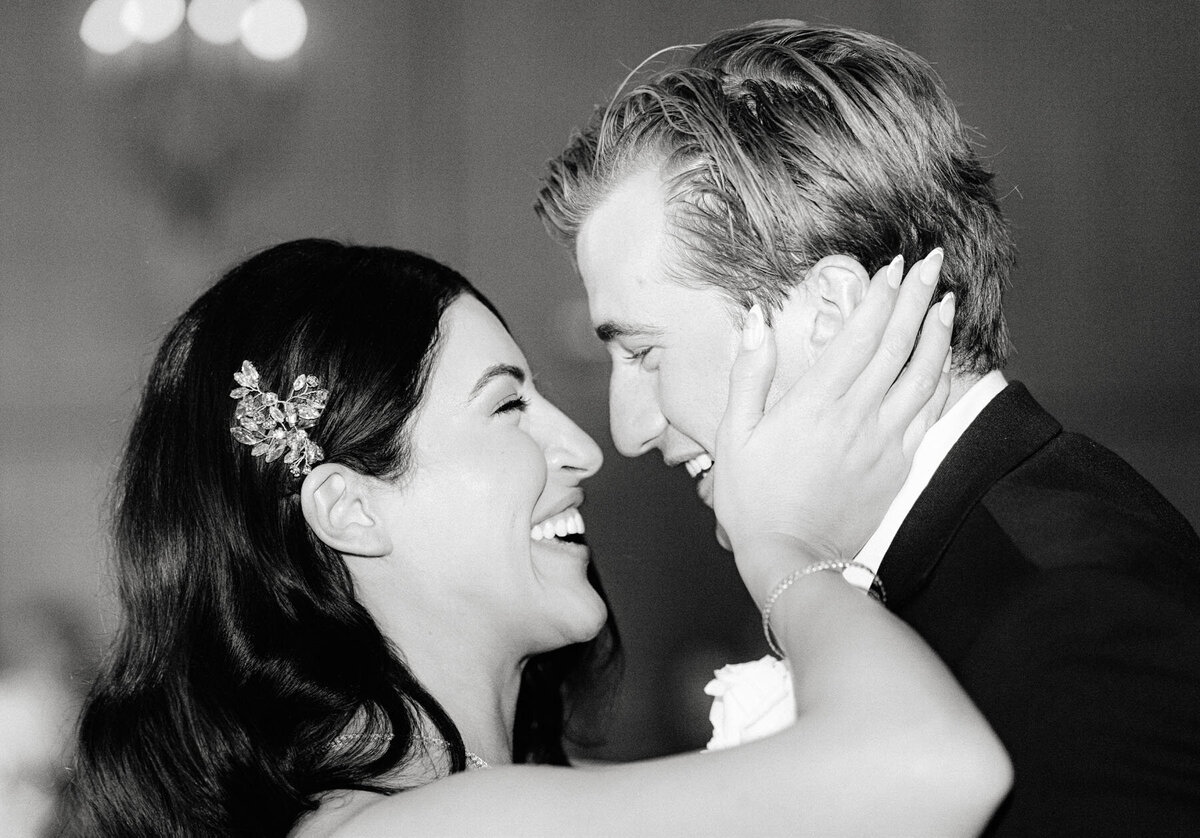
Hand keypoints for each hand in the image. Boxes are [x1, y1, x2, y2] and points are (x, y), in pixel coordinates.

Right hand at [712, 250, 953, 601]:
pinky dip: (941, 380)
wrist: (791, 559)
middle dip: (915, 298)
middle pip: (897, 344)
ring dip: (936, 333)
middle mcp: (857, 415)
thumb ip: (749, 373)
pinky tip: (944, 360)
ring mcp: (884, 441)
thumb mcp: (732, 434)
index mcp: (815, 403)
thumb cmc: (752, 500)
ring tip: (945, 301)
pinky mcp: (899, 465)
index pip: (859, 336)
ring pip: (922, 374)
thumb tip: (756, 319)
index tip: (893, 266)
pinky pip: (929, 413)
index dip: (880, 297)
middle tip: (932, 262)